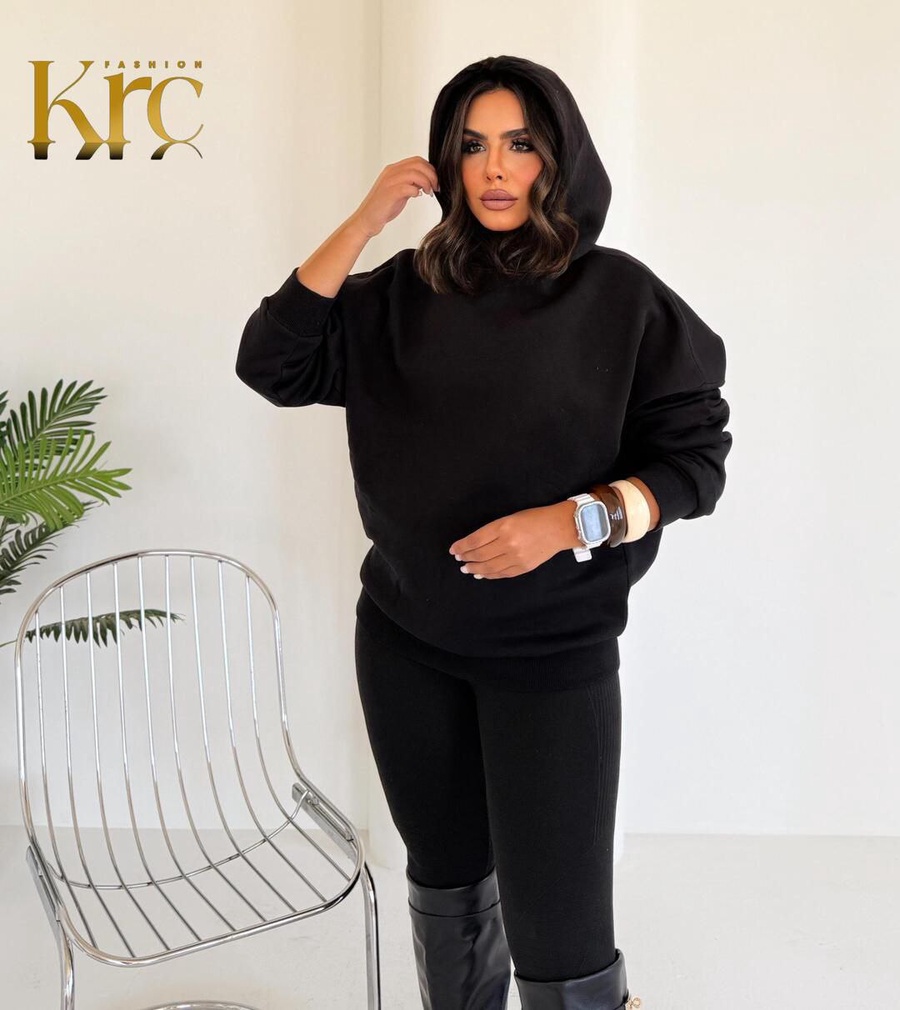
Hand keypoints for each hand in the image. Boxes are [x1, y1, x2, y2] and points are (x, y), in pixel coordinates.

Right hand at [352, 156, 439, 237]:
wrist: (367, 219)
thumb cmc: (383, 207)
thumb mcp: (400, 191)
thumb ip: (411, 184)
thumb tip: (426, 181)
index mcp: (394, 169)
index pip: (417, 160)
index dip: (430, 169)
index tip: (435, 181)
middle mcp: (391, 172)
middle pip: (418, 164)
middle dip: (431, 175)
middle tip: (436, 187)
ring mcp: (390, 182)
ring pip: (414, 174)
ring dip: (426, 183)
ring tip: (429, 192)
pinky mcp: (389, 193)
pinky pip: (407, 187)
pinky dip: (416, 191)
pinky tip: (417, 196)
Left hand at [447, 502, 576, 579]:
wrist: (559, 528)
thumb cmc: (534, 518)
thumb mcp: (510, 517)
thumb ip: (493, 531)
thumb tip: (475, 544)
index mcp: (503, 526)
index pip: (475, 540)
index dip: (462, 546)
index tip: (453, 550)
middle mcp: (508, 543)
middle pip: (480, 555)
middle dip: (466, 558)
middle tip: (459, 560)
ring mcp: (516, 557)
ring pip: (489, 567)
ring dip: (475, 568)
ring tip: (466, 568)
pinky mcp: (524, 567)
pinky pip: (502, 574)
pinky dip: (489, 575)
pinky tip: (482, 574)